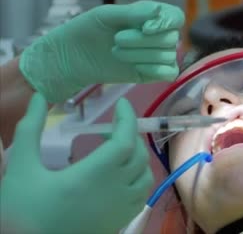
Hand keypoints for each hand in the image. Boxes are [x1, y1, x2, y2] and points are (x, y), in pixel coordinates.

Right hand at [0, 94, 153, 233]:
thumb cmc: (22, 210)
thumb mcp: (21, 167)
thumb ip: (30, 130)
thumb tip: (39, 97)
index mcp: (94, 175)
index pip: (125, 140)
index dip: (128, 118)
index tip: (121, 104)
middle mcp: (115, 192)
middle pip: (138, 156)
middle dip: (129, 135)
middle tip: (109, 128)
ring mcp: (120, 210)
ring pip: (145, 177)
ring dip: (137, 158)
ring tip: (114, 151)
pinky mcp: (119, 223)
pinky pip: (141, 196)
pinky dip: (137, 179)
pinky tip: (118, 176)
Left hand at [19, 0, 184, 102]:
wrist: (69, 58)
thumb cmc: (86, 30)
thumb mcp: (106, 15)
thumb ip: (133, 13)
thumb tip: (158, 10)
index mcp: (150, 16)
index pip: (176, 17)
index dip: (166, 23)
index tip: (145, 28)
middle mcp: (158, 35)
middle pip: (171, 39)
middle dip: (143, 41)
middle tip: (117, 40)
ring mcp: (156, 56)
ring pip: (167, 56)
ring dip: (141, 55)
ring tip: (116, 52)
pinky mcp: (152, 74)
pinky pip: (169, 73)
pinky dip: (154, 70)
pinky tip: (134, 67)